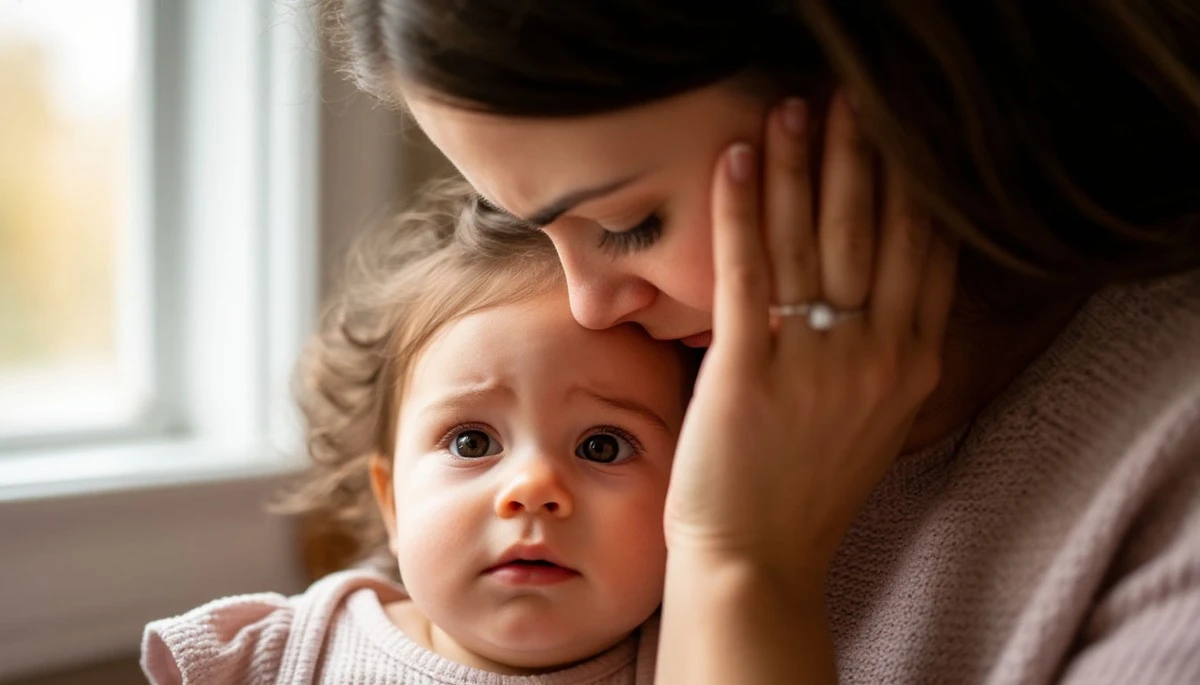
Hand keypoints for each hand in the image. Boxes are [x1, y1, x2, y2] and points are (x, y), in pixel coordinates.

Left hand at [664, 92, 957, 585]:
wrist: (757, 561)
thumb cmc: (806, 490)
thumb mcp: (875, 419)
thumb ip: (889, 352)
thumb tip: (888, 291)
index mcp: (912, 361)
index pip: (923, 250)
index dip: (910, 183)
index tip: (898, 132)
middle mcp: (876, 354)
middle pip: (874, 230)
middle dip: (861, 153)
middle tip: (848, 96)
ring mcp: (816, 362)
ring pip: (813, 240)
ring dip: (803, 165)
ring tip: (792, 108)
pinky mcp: (750, 370)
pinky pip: (748, 272)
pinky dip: (742, 210)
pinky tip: (736, 161)